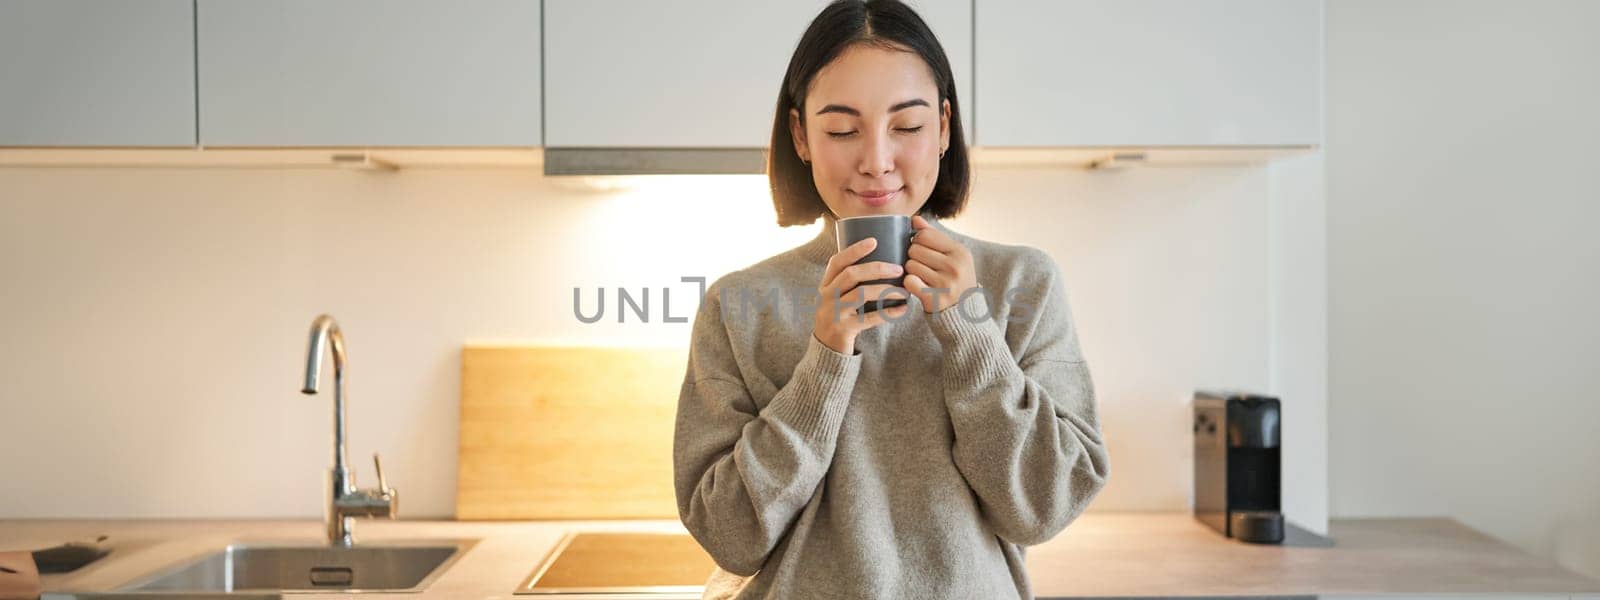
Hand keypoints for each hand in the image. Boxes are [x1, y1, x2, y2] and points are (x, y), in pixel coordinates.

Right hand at [813, 237, 911, 354]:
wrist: (827, 349)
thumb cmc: (839, 318)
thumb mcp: (838, 298)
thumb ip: (851, 283)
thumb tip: (882, 264)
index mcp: (826, 285)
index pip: (837, 262)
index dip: (855, 250)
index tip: (874, 241)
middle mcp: (827, 296)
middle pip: (851, 274)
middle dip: (876, 268)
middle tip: (899, 267)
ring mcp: (834, 313)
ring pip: (861, 294)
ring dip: (885, 289)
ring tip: (904, 290)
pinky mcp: (843, 329)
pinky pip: (869, 319)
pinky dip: (888, 313)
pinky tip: (903, 309)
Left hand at [903, 215, 979, 313]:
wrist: (964, 312)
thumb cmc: (954, 279)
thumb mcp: (952, 256)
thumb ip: (933, 236)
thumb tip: (915, 219)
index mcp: (960, 252)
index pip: (924, 235)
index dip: (917, 241)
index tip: (923, 251)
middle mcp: (955, 266)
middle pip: (914, 249)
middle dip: (913, 257)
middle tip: (922, 266)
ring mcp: (946, 284)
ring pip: (910, 266)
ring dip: (911, 271)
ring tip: (922, 277)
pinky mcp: (934, 299)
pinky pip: (909, 282)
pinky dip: (909, 284)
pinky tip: (918, 287)